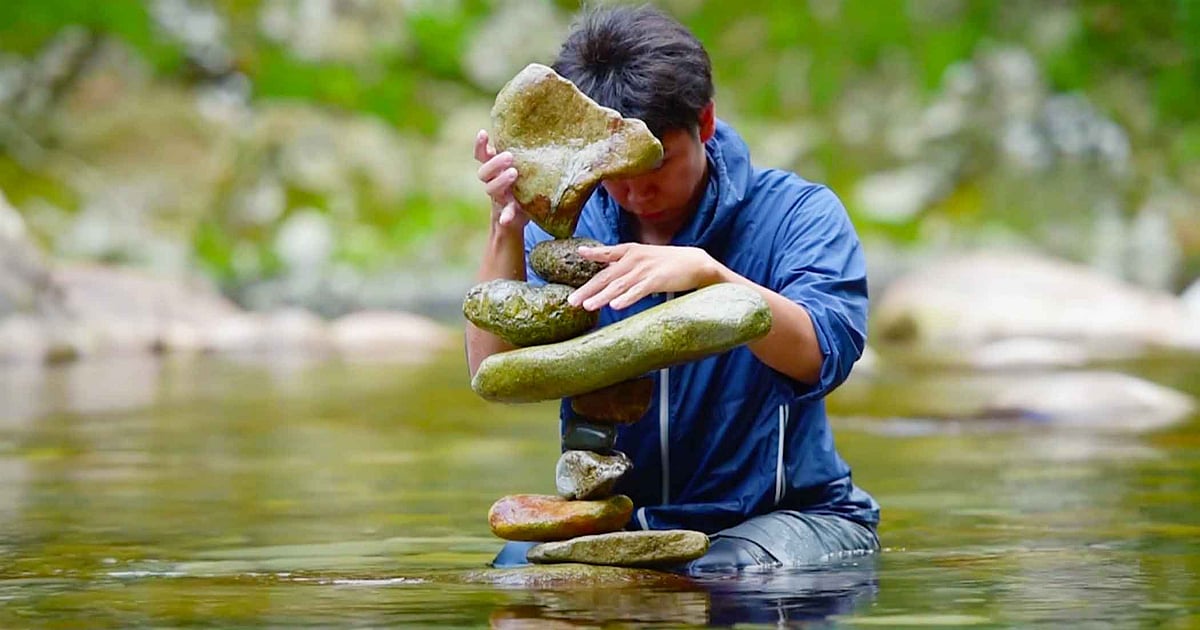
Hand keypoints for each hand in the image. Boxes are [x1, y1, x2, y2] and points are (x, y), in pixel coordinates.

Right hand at [474, 129, 528, 230]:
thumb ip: (524, 152)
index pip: (482, 155)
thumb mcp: (522, 166)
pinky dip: (506, 216)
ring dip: (500, 181)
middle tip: (509, 156)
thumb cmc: (523, 182)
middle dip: (495, 163)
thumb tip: (542, 126)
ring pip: (491, 189)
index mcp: (494, 169)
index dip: (480, 145)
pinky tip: (506, 219)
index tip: (483, 132)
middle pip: (484, 171)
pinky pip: (504, 214)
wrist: (520, 215)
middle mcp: (493, 182)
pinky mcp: (508, 212)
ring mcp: (499, 197)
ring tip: (514, 173)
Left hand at [567, 243, 723, 310]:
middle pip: (606, 275)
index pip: (607, 253)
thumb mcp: (643, 257)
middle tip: (571, 300)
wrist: (696, 263)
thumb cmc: (668, 262)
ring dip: (601, 296)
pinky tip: (615, 306)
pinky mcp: (657, 280)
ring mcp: (645, 270)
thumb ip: (624, 262)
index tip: (579, 253)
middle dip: (587, 289)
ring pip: (618, 285)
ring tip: (587, 306)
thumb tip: (606, 266)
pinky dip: (626, 298)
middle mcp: (634, 259)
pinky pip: (638, 291)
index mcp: (630, 251)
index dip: (593, 253)